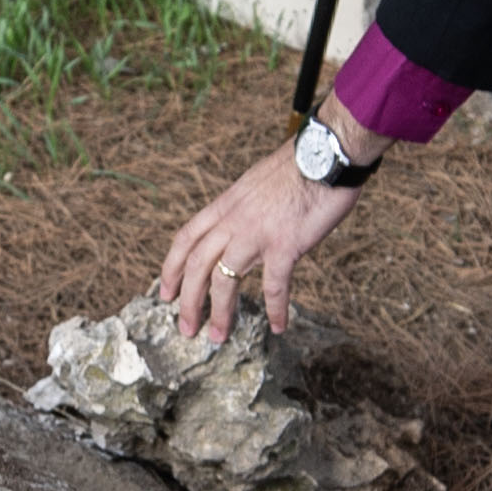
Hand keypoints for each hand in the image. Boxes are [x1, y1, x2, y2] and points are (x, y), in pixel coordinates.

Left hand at [160, 139, 367, 339]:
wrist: (326, 154)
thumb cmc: (299, 168)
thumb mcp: (256, 185)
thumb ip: (243, 208)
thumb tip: (239, 226)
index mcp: (226, 205)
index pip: (186, 239)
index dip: (171, 268)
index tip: (165, 293)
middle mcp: (234, 220)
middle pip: (197, 266)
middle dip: (188, 301)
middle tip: (186, 329)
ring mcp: (257, 233)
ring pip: (225, 280)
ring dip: (220, 313)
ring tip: (218, 337)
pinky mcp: (285, 244)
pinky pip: (275, 286)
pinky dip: (276, 309)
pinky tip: (278, 326)